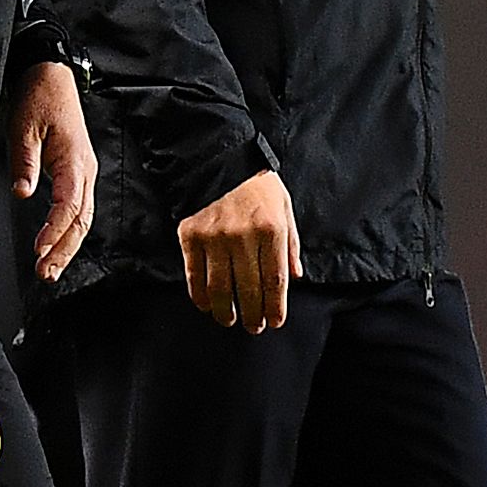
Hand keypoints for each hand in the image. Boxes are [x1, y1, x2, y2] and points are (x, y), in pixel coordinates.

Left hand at [6, 60, 97, 283]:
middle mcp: (86, 170)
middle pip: (81, 220)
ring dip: (67, 245)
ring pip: (83, 218)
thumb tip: (22, 194)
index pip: (69, 205)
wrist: (51, 75)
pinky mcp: (78, 172)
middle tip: (46, 273)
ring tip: (51, 268)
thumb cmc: (41, 97)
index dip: (55, 230)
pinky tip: (57, 245)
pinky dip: (68, 231)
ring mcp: (85, 172)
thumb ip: (25, 163)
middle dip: (64, 249)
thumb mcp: (24, 128)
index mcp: (75, 160)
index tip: (40, 249)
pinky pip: (78, 208)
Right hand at [179, 170, 300, 331]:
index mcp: (271, 230)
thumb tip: (296, 277)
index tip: (275, 322)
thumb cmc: (258, 186)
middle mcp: (243, 236)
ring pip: (220, 288)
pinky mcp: (190, 235)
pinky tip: (206, 305)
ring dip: (226, 311)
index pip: (276, 280)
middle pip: (249, 289)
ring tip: (230, 320)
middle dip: (253, 315)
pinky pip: (194, 275)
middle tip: (254, 328)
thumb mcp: (284, 208)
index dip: (276, 307)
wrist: (220, 159)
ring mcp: (214, 237)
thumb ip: (291, 244)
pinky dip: (199, 295)